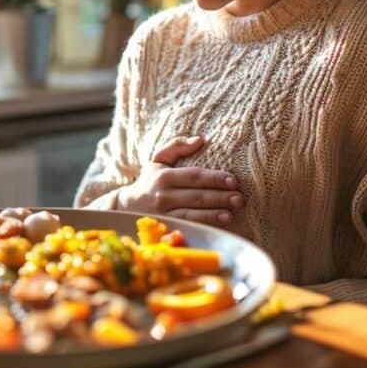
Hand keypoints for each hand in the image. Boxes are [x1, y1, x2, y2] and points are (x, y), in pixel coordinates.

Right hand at [115, 136, 242, 225]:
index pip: (194, 176)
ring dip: (214, 214)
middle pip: (197, 196)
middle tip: (239, 198)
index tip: (233, 180)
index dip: (215, 178)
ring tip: (232, 212)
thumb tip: (200, 139)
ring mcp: (163, 214)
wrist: (127, 205)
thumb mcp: (158, 159)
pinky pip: (188, 227)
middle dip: (220, 197)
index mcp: (163, 176)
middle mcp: (163, 195)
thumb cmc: (150, 180)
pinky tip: (219, 225)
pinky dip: (205, 226)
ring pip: (193, 214)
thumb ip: (177, 145)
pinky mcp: (165, 228)